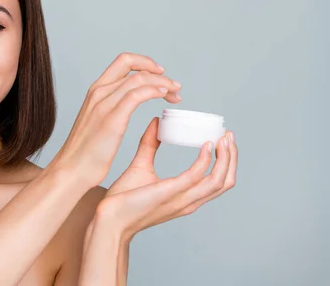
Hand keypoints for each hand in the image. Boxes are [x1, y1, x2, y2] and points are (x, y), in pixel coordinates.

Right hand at [47, 52, 181, 187]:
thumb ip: (109, 107)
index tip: (160, 74)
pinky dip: (154, 91)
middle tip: (173, 86)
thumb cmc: (85, 151)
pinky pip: (137, 95)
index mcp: (95, 91)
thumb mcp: (97, 121)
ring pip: (138, 78)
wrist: (72, 169)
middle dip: (156, 69)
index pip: (123, 62)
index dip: (145, 62)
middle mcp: (99, 92)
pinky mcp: (112, 118)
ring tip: (175, 94)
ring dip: (162, 83)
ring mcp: (104, 103)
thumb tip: (126, 105)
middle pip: (131, 63)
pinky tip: (164, 97)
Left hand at [95, 119, 237, 241]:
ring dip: (225, 158)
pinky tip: (205, 145)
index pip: (217, 182)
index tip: (223, 140)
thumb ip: (149, 145)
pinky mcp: (169, 193)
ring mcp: (181, 199)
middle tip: (228, 135)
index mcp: (185, 197)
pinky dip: (205, 160)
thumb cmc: (122, 199)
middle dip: (231, 157)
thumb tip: (156, 123)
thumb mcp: (140, 167)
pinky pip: (196, 177)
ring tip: (223, 138)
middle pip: (225, 181)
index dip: (226, 162)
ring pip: (218, 181)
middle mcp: (188, 201)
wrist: (108, 217)